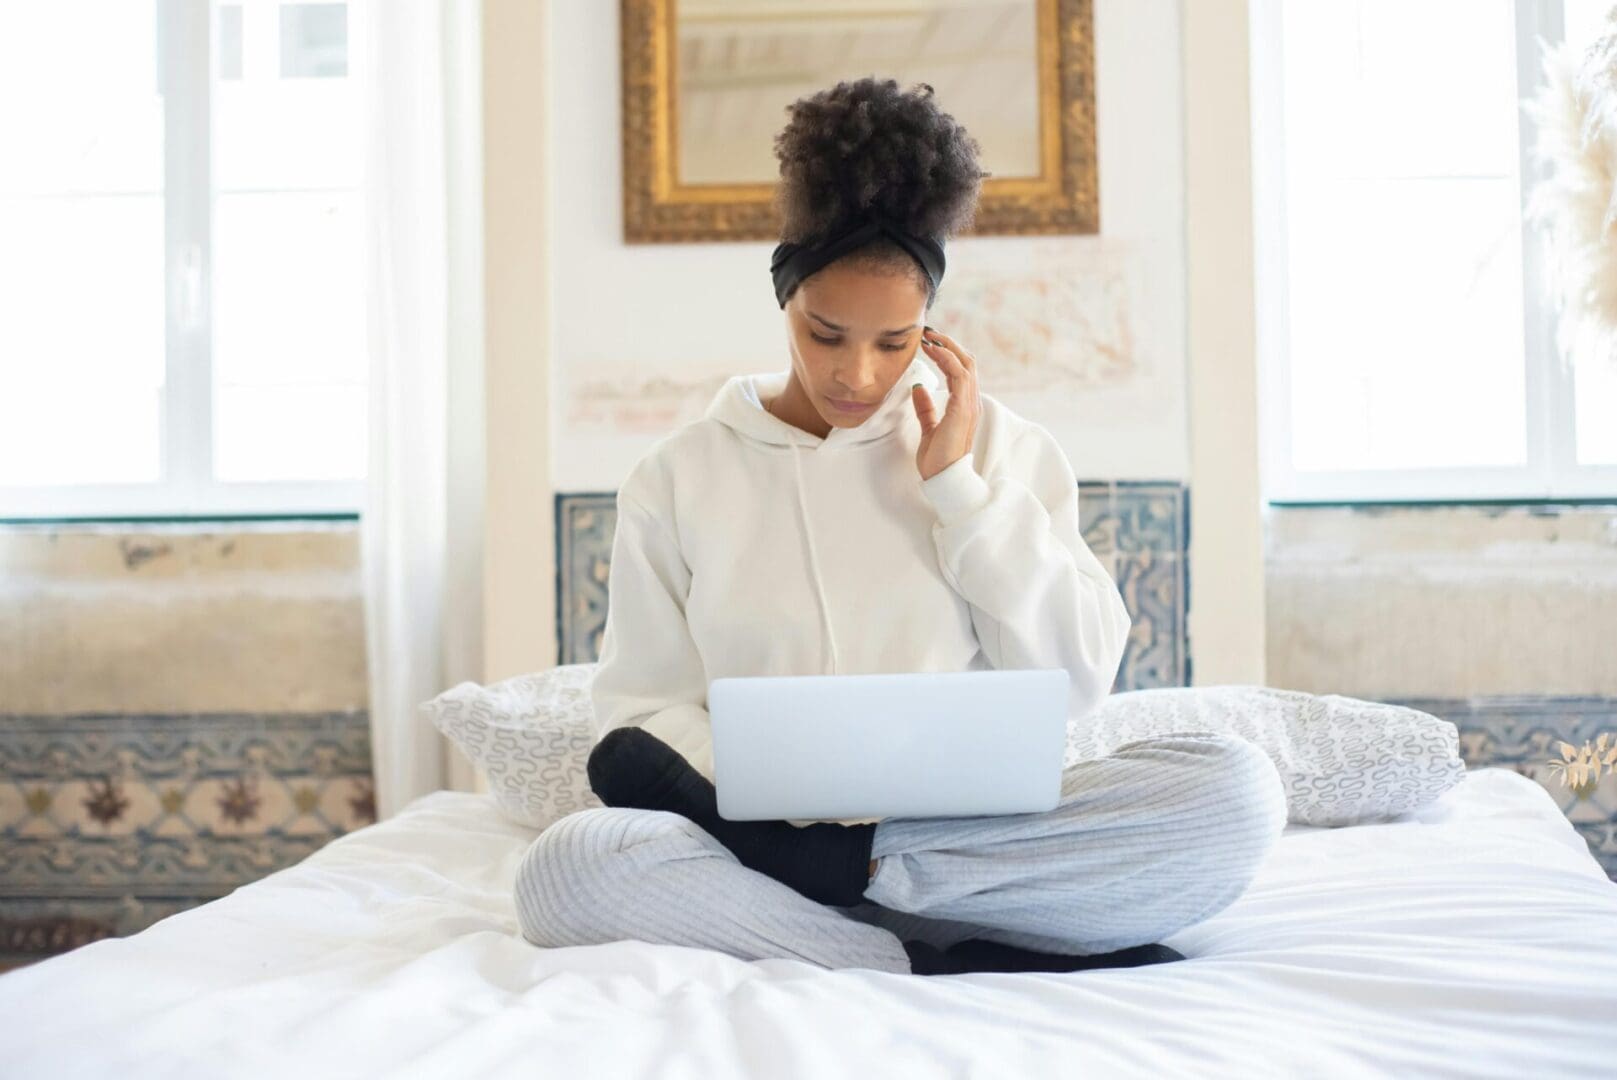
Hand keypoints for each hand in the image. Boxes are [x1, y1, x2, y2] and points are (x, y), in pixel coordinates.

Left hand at [912, 326, 981, 481]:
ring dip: (947, 347)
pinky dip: (947, 359)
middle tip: (929, 331)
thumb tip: (918, 388)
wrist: (944, 479)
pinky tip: (933, 350)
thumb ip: (926, 408)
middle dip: (949, 344)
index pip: (961, 371)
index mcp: (964, 406)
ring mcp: (969, 405)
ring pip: (965, 364)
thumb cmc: (938, 459)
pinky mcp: (963, 410)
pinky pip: (960, 376)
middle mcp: (971, 402)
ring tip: (929, 336)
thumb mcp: (929, 428)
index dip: (947, 353)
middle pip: (967, 362)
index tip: (929, 342)